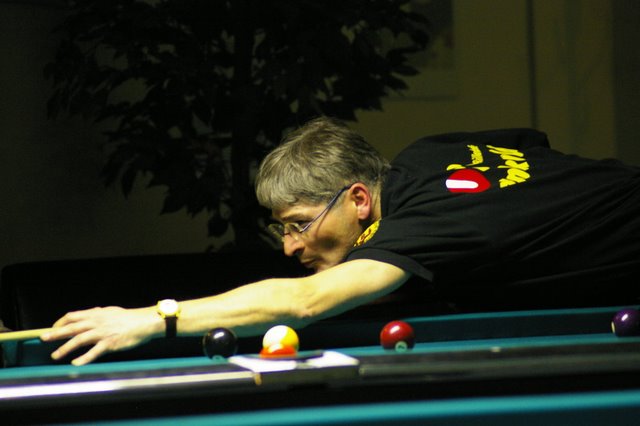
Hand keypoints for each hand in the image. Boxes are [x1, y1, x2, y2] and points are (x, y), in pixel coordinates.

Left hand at [41, 306, 159, 365]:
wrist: (144, 322)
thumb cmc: (129, 318)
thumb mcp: (111, 311)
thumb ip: (99, 312)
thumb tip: (91, 312)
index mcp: (96, 314)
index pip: (73, 316)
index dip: (60, 322)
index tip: (54, 328)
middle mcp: (96, 322)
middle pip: (72, 327)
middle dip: (56, 333)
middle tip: (43, 338)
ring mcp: (102, 333)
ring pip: (79, 340)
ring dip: (65, 348)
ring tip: (55, 356)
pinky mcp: (110, 343)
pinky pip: (94, 352)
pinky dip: (84, 358)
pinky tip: (76, 364)